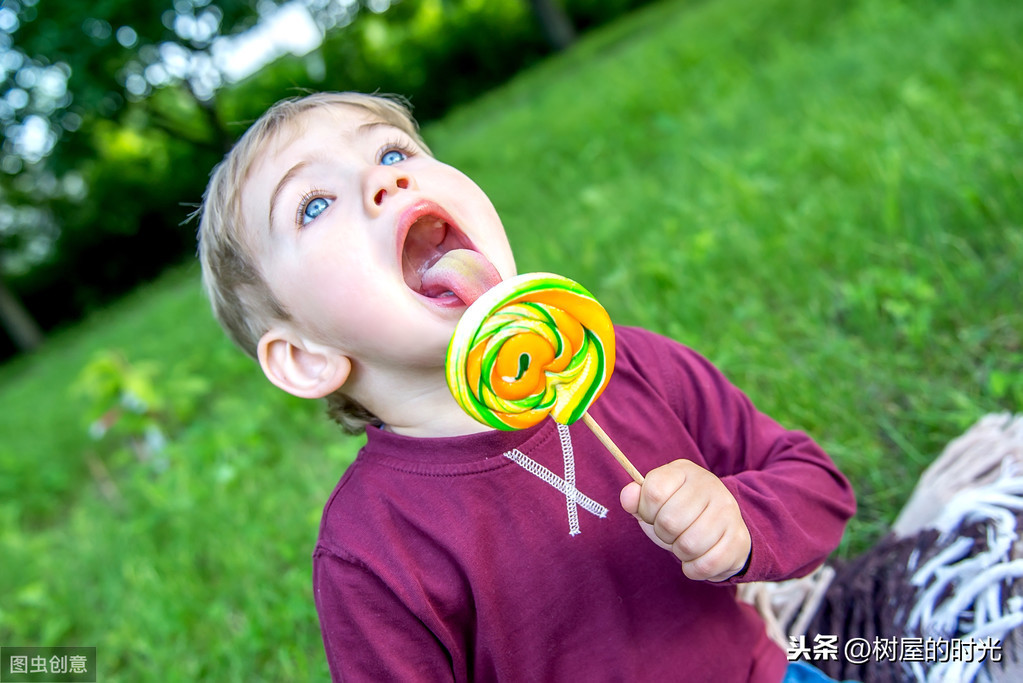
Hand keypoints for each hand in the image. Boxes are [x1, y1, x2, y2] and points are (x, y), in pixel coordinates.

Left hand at [620, 459, 750, 581]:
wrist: (722, 527)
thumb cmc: (680, 513)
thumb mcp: (657, 501)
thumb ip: (637, 498)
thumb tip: (628, 496)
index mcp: (685, 471)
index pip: (653, 491)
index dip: (646, 511)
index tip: (652, 515)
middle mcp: (710, 486)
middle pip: (669, 521)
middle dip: (663, 534)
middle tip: (671, 533)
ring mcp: (729, 512)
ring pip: (689, 545)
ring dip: (679, 552)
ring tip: (684, 544)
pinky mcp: (740, 540)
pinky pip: (706, 564)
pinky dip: (694, 568)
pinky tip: (696, 558)